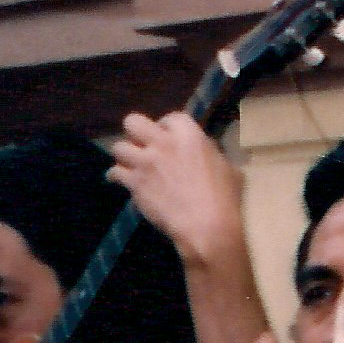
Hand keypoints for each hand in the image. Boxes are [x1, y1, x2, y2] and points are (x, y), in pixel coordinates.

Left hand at [108, 112, 247, 273]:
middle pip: (134, 122)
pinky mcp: (135, 182)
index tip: (167, 138)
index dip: (166, 127)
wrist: (206, 225)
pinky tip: (118, 180)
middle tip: (143, 145)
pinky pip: (114, 172)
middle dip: (135, 132)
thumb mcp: (229, 168)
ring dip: (124, 155)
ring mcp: (146, 162)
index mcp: (189, 134)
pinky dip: (115, 176)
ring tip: (130, 164)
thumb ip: (214, 155)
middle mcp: (163, 142)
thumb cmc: (224, 198)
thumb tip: (211, 155)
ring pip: (119, 147)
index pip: (170, 117)